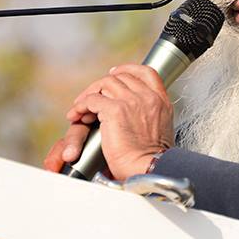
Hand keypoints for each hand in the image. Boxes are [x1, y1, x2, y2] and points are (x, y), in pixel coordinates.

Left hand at [42, 64, 173, 178]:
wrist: (150, 169)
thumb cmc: (152, 160)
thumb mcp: (159, 131)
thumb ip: (149, 116)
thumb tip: (135, 115)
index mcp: (161, 102)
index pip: (145, 72)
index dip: (127, 70)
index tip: (114, 74)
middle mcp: (147, 97)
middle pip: (120, 77)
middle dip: (101, 86)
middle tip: (89, 99)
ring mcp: (132, 101)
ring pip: (104, 85)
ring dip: (89, 96)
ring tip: (81, 111)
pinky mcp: (115, 110)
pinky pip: (92, 100)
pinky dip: (81, 106)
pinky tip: (77, 116)